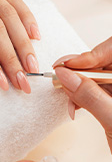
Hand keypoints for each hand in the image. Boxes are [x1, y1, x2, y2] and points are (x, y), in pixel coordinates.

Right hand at [54, 36, 111, 151]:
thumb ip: (89, 95)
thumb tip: (66, 75)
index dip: (90, 55)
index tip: (67, 65)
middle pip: (102, 61)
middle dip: (80, 72)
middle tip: (61, 79)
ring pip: (94, 76)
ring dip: (77, 86)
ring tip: (69, 100)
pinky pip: (93, 89)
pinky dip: (80, 96)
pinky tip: (75, 106)